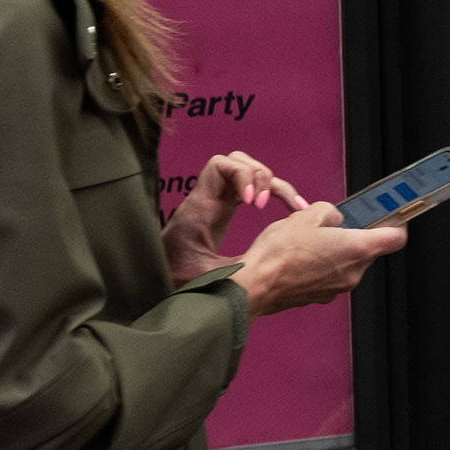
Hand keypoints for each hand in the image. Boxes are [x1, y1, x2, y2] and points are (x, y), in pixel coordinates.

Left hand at [164, 152, 298, 288]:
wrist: (156, 287)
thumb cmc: (176, 284)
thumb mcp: (207, 280)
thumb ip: (236, 271)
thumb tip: (265, 270)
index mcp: (198, 208)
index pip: (220, 166)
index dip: (243, 176)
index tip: (253, 204)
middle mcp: (208, 199)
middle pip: (239, 162)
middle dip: (261, 178)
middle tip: (265, 206)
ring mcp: (217, 203)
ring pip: (250, 171)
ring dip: (274, 185)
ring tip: (291, 209)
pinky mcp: (225, 212)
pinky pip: (254, 189)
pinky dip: (276, 195)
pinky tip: (293, 210)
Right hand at [230, 202, 406, 317]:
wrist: (254, 286)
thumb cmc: (279, 253)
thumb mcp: (307, 215)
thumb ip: (330, 212)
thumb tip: (335, 220)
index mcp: (358, 249)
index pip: (397, 237)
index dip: (397, 223)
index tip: (393, 214)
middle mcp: (354, 272)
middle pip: (369, 249)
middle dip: (356, 235)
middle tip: (336, 224)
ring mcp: (338, 288)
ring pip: (347, 262)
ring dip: (336, 250)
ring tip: (310, 240)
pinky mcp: (320, 296)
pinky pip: (330, 275)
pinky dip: (323, 265)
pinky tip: (301, 257)